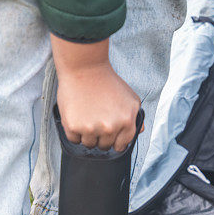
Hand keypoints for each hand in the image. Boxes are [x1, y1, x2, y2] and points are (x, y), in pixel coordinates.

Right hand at [51, 35, 140, 151]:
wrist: (85, 68)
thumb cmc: (107, 82)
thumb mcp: (130, 98)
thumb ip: (136, 117)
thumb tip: (140, 131)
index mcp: (126, 122)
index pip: (121, 146)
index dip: (115, 141)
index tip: (110, 135)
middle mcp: (109, 128)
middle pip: (104, 146)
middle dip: (101, 137)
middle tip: (96, 120)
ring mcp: (91, 128)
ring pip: (89, 144)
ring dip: (87, 135)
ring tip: (87, 117)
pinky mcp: (73, 126)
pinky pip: (74, 140)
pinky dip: (74, 132)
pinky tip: (77, 117)